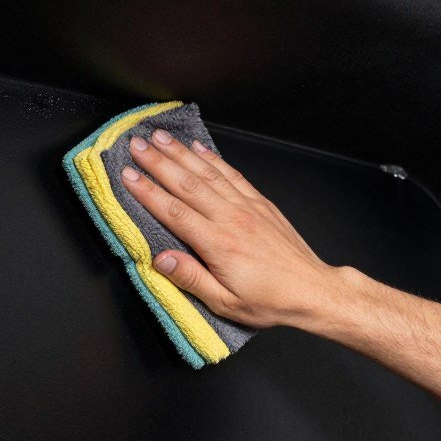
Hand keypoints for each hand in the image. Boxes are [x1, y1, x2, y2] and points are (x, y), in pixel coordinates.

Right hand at [120, 128, 338, 328]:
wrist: (312, 291)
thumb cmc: (269, 301)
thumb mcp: (225, 303)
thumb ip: (190, 279)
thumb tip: (160, 260)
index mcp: (218, 244)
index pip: (174, 212)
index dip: (148, 192)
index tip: (127, 175)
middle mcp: (231, 219)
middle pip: (187, 184)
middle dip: (158, 162)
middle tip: (136, 144)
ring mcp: (247, 207)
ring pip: (207, 173)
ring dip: (181, 152)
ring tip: (159, 137)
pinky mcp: (260, 203)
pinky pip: (232, 174)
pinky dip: (213, 158)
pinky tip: (198, 147)